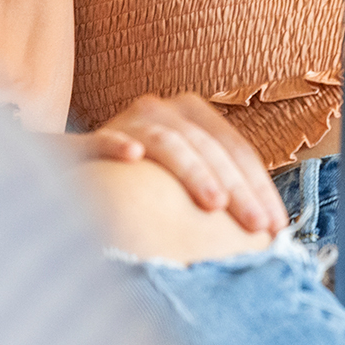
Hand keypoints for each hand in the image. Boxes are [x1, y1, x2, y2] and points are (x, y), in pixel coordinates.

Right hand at [76, 93, 285, 235]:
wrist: (68, 173)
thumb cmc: (137, 185)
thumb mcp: (180, 183)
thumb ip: (217, 194)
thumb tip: (268, 234)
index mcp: (190, 115)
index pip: (235, 149)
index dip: (260, 186)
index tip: (276, 227)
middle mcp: (160, 110)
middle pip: (209, 147)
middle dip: (237, 188)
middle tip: (256, 226)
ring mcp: (123, 122)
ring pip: (168, 142)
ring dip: (194, 171)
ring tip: (215, 204)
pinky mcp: (84, 142)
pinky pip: (101, 139)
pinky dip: (116, 144)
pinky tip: (132, 155)